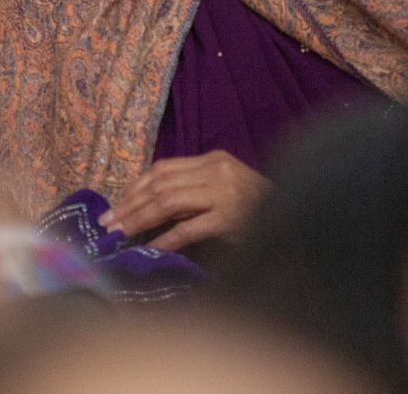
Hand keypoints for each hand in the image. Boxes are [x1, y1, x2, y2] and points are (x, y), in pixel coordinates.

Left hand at [99, 150, 269, 252]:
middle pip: (160, 184)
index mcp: (212, 159)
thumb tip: (151, 207)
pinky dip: (165, 239)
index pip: (163, 168)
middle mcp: (216, 171)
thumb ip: (194, 190)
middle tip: (107, 222)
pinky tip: (149, 248)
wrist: (299, 217)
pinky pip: (188, 228)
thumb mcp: (224, 187)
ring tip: (120, 233)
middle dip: (129, 203)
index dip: (135, 186)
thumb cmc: (258, 206)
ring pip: (168, 202)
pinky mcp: (229, 218)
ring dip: (139, 219)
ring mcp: (223, 193)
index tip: (117, 204)